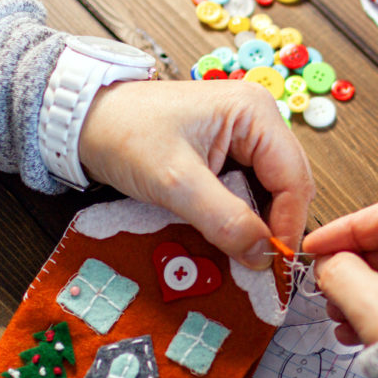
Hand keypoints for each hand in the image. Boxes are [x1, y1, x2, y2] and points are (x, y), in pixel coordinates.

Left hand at [79, 80, 313, 268]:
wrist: (83, 120)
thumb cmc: (124, 135)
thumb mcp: (175, 182)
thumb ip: (224, 220)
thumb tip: (264, 257)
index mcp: (256, 113)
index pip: (294, 179)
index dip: (288, 225)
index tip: (272, 264)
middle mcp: (259, 119)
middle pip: (290, 185)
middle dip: (277, 225)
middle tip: (259, 263)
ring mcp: (246, 135)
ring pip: (272, 191)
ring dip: (260, 223)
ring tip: (242, 252)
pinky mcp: (230, 150)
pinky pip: (251, 189)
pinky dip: (243, 215)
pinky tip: (228, 234)